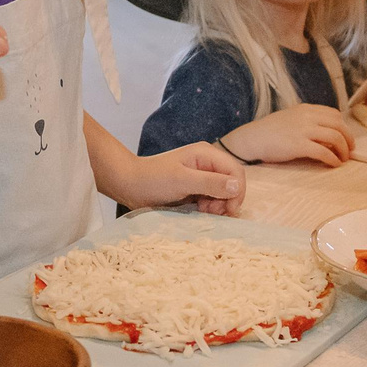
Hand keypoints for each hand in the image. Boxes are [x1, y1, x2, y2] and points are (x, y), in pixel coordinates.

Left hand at [125, 141, 247, 214]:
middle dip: (227, 200)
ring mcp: (202, 175)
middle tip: (211, 212)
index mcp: (206, 154)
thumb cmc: (153, 179)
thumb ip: (210, 182)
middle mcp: (207, 162)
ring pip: (224, 193)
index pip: (236, 171)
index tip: (228, 210)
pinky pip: (213, 198)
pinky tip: (198, 211)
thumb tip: (237, 186)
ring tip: (202, 212)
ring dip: (218, 205)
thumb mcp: (182, 181)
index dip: (237, 191)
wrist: (129, 185)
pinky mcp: (196, 188)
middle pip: (232, 183)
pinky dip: (210, 207)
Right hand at [227, 102, 353, 166]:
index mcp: (305, 109)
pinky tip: (333, 165)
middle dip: (348, 139)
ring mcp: (303, 130)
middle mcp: (307, 116)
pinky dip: (332, 159)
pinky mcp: (298, 145)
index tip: (345, 138)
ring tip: (342, 160)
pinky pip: (324, 152)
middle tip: (349, 151)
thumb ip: (307, 121)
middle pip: (339, 125)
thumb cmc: (268, 132)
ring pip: (335, 137)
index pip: (334, 114)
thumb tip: (325, 134)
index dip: (343, 127)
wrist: (251, 139)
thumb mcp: (290, 118)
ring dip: (343, 150)